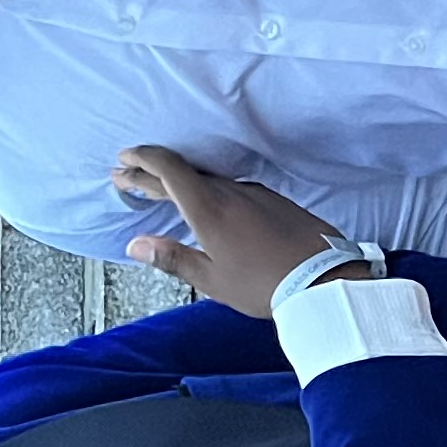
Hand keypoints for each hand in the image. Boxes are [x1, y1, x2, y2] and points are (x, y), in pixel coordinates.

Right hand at [109, 146, 358, 314]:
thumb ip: (172, 257)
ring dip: (182, 181)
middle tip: (127, 175)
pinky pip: (232, 187)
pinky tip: (209, 202)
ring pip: (209, 179)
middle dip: (151, 173)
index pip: (168, 169)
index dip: (142, 161)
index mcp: (208, 208)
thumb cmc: (263, 285)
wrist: (324, 279)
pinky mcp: (273, 200)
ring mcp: (254, 193)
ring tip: (163, 189)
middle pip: (184, 173)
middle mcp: (230, 192)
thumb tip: (135, 245)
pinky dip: (209, 189)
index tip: (123, 161)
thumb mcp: (212, 279)